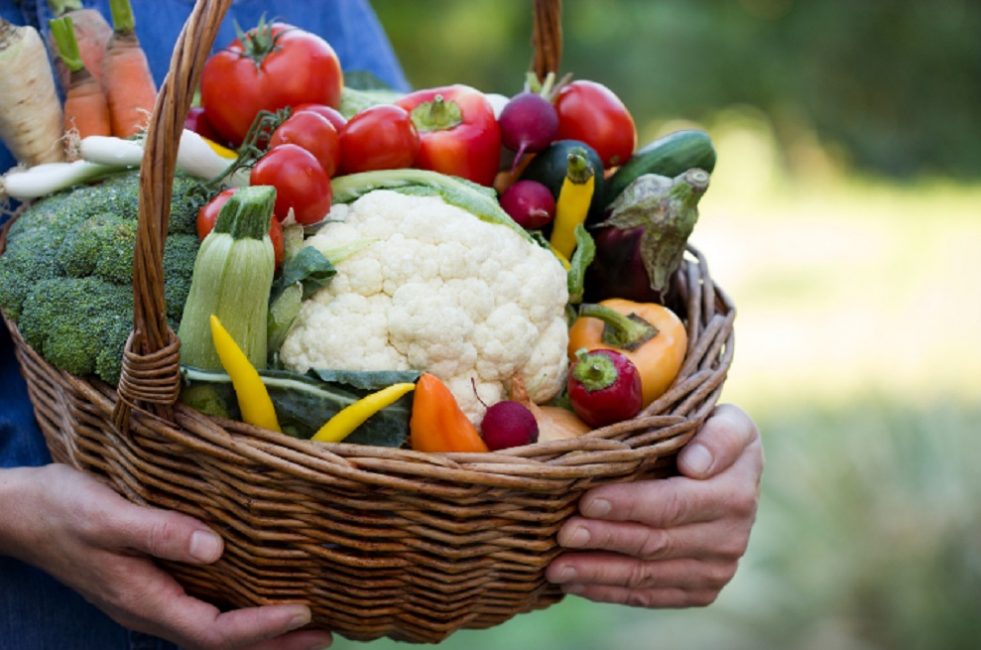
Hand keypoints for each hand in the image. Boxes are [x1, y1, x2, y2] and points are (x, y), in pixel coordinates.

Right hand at [0, 464, 332, 649]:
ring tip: (305, 625)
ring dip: (260, 631)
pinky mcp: (150, 583)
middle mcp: (152, 608)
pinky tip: (256, 594)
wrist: (20, 513)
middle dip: (274, 642)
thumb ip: (160, 533)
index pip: (215, 629)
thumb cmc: (61, 510)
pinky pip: (203, 608)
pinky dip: (237, 611)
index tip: (303, 612)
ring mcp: (151, 599)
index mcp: (145, 599)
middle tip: (325, 634)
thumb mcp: (109, 515)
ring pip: (214, 627)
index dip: (261, 627)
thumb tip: (215, 547)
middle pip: (222, 640)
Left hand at [546, 404, 762, 607]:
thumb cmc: (709, 434)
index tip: (588, 500)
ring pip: (646, 575)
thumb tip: (694, 466)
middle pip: (655, 542)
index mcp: (736, 492)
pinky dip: (607, 591)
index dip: (629, 504)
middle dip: (604, 539)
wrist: (728, 473)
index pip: (673, 503)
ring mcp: (716, 570)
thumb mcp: (725, 420)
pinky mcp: (699, 591)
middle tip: (563, 533)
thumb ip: (718, 436)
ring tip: (556, 567)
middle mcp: (731, 537)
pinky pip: (648, 596)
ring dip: (597, 572)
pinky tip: (574, 582)